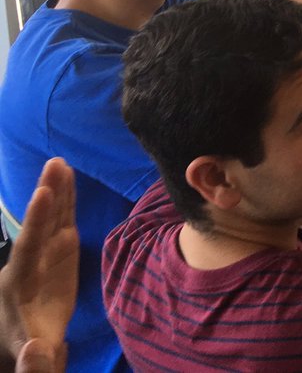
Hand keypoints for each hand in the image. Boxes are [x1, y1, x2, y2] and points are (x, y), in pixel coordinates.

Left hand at [0, 158, 77, 372]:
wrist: (31, 340)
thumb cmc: (29, 345)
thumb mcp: (31, 357)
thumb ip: (33, 362)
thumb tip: (37, 348)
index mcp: (20, 283)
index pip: (27, 248)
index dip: (35, 222)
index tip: (41, 194)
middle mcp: (31, 261)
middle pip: (39, 223)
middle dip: (45, 194)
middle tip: (53, 164)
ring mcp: (46, 252)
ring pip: (51, 216)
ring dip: (57, 189)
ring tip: (60, 162)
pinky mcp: (61, 249)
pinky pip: (63, 219)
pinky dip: (66, 199)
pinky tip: (68, 178)